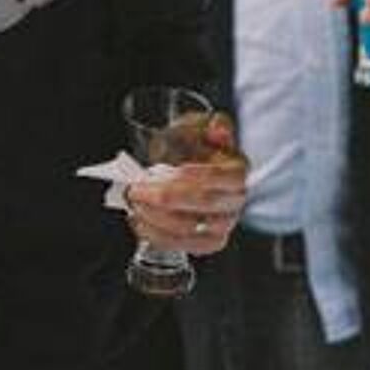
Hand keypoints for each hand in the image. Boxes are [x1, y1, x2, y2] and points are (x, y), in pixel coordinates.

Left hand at [127, 114, 247, 255]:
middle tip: (135, 189)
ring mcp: (223, 225)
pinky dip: (156, 236)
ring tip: (133, 204)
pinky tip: (138, 221)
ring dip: (155, 218)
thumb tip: (218, 129)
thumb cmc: (192, 145)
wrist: (190, 166)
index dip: (189, 176)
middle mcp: (235, 201)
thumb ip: (208, 123)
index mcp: (236, 170)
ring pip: (191, 229)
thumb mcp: (197, 125)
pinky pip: (183, 246)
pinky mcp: (208, 242)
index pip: (218, 176)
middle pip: (202, 204)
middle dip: (163, 198)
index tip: (159, 172)